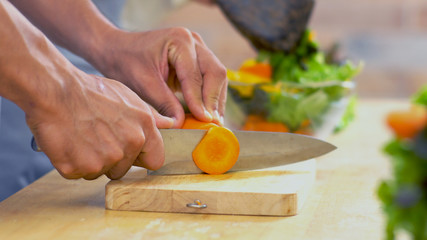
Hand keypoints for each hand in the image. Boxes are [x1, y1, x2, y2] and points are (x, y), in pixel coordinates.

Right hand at [26, 72, 172, 179]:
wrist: (55, 89)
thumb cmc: (90, 91)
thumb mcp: (128, 96)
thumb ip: (150, 116)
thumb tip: (169, 124)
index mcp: (144, 128)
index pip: (155, 160)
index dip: (141, 159)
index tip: (131, 156)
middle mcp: (129, 145)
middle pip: (123, 169)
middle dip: (111, 159)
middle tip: (95, 138)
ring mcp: (104, 158)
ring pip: (100, 172)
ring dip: (90, 161)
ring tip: (80, 137)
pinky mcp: (79, 167)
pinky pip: (77, 174)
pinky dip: (71, 163)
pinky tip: (68, 143)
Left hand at [90, 27, 227, 127]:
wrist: (117, 49)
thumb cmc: (126, 62)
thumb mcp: (143, 84)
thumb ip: (164, 102)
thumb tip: (183, 123)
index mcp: (179, 40)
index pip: (195, 75)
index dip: (200, 100)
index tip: (205, 121)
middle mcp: (193, 40)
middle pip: (215, 72)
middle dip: (213, 100)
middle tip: (213, 124)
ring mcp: (198, 48)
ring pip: (217, 76)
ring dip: (216, 100)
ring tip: (214, 122)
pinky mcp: (198, 59)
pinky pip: (211, 78)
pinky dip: (210, 96)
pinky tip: (208, 114)